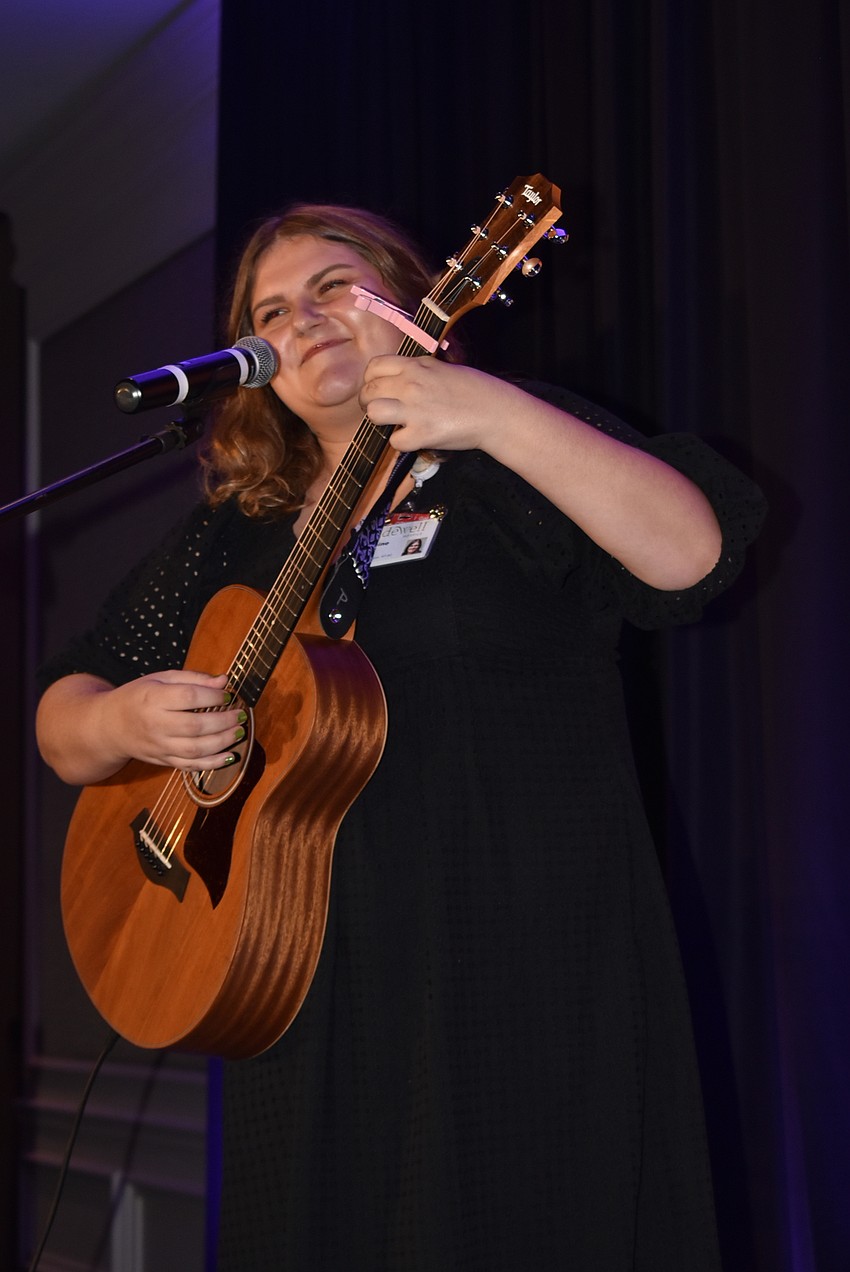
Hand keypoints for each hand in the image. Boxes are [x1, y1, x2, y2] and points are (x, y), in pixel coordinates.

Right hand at [98, 670, 244, 770]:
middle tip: (240, 715)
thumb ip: (192, 679)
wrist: (109, 726)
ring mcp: (159, 746)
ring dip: (222, 743)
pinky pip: (190, 766)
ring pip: (195, 750)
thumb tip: (224, 680)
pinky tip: (229, 756)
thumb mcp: (160, 679)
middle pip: (195, 726)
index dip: (213, 696)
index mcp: (153, 698)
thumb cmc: (137, 697)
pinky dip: (212, 764)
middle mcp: (155, 724)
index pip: (188, 697)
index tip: (228, 694)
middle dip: (223, 721)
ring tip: (239, 732)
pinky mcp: (163, 761)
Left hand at [359, 356, 512, 453]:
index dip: (370, 379)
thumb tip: (399, 376)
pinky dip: (402, 442)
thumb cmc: (474, 389)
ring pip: (373, 413)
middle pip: (369, 391)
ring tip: (393, 423)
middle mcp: (411, 385)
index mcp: (416, 365)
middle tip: (380, 410)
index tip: (378, 388)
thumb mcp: (442, 368)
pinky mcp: (422, 434)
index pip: (374, 367)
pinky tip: (414, 438)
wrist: (496, 411)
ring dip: (379, 420)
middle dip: (369, 402)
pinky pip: (394, 441)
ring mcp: (415, 410)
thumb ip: (418, 369)